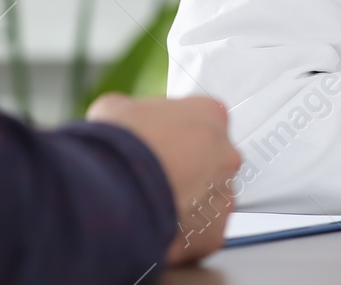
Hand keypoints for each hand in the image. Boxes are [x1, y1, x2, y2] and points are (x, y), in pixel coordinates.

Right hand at [87, 93, 241, 265]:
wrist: (113, 187)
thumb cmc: (120, 144)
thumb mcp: (117, 107)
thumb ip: (136, 113)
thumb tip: (125, 122)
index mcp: (210, 115)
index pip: (204, 121)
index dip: (179, 133)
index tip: (162, 141)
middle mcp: (226, 154)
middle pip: (212, 161)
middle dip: (189, 168)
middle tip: (157, 174)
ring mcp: (223, 195)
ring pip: (209, 199)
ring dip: (188, 201)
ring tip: (152, 202)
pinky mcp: (214, 232)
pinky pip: (201, 232)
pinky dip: (182, 232)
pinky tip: (157, 225)